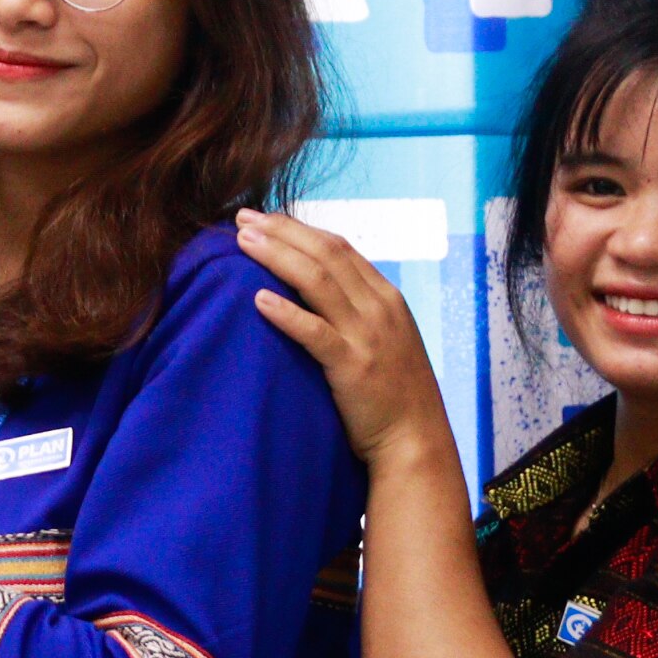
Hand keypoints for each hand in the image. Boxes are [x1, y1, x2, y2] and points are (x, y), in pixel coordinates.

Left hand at [235, 211, 456, 469]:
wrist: (416, 440)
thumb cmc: (392, 392)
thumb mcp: (384, 338)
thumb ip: (357, 309)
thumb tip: (314, 286)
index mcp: (386, 297)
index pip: (339, 247)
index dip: (298, 228)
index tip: (263, 218)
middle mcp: (380, 307)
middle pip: (325, 254)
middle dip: (281, 231)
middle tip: (242, 218)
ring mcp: (368, 335)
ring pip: (317, 281)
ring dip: (277, 256)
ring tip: (242, 242)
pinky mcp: (353, 366)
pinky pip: (315, 332)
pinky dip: (286, 312)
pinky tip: (258, 299)